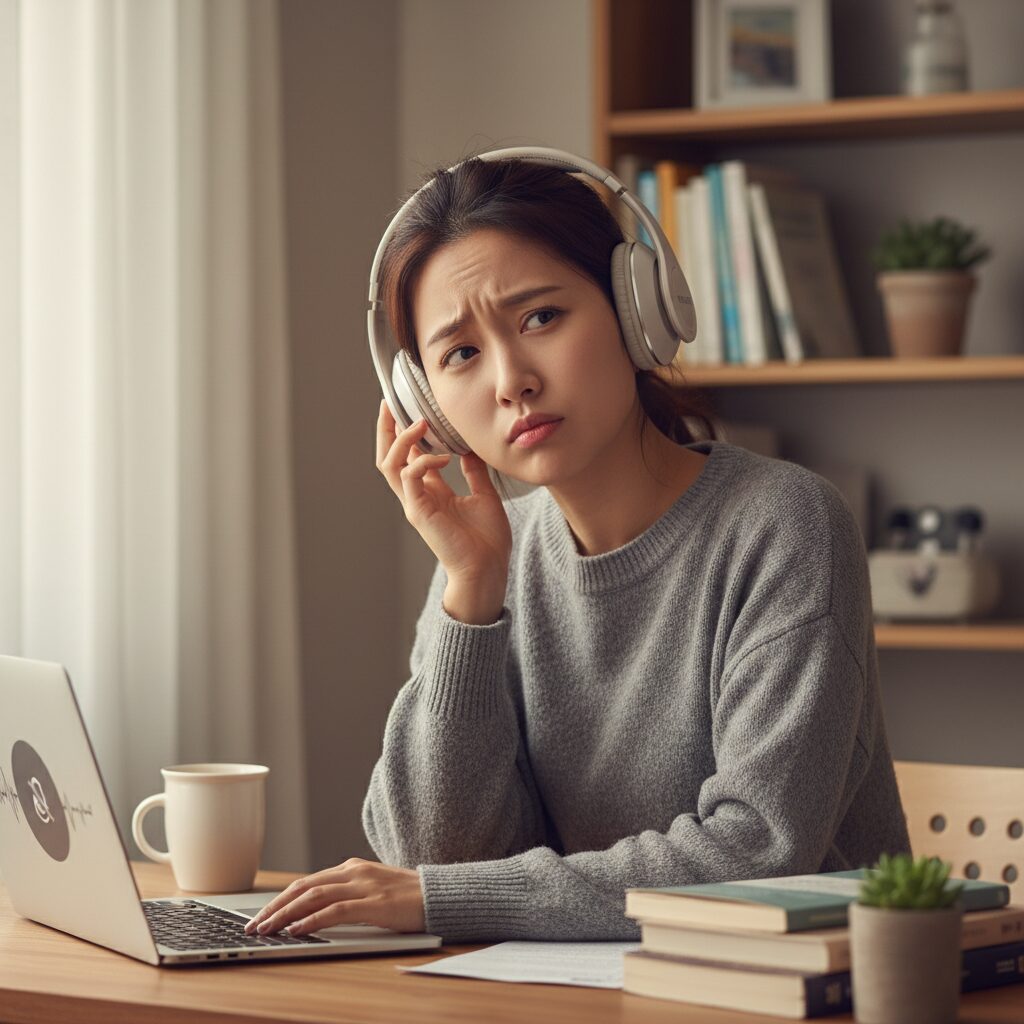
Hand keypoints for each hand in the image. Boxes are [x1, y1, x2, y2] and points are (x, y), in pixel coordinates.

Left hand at [242, 858, 425, 936]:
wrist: (441, 894)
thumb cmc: (409, 897)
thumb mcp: (374, 892)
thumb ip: (349, 896)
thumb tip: (318, 914)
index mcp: (353, 868)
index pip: (306, 883)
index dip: (280, 899)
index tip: (261, 916)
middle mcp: (354, 872)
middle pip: (303, 887)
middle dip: (274, 907)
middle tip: (253, 925)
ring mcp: (364, 885)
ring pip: (313, 896)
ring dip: (285, 914)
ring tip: (266, 929)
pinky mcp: (374, 903)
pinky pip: (335, 910)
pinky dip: (312, 920)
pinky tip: (296, 930)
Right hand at [376, 400, 510, 621]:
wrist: (488, 569)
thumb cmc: (487, 539)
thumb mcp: (483, 495)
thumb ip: (473, 472)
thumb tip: (470, 448)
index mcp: (431, 492)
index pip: (408, 456)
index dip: (403, 432)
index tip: (405, 407)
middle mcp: (417, 496)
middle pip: (387, 457)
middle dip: (385, 430)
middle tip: (389, 405)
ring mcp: (415, 504)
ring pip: (390, 465)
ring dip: (400, 440)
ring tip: (418, 423)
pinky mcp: (419, 512)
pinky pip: (409, 479)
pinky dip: (421, 462)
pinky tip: (443, 457)